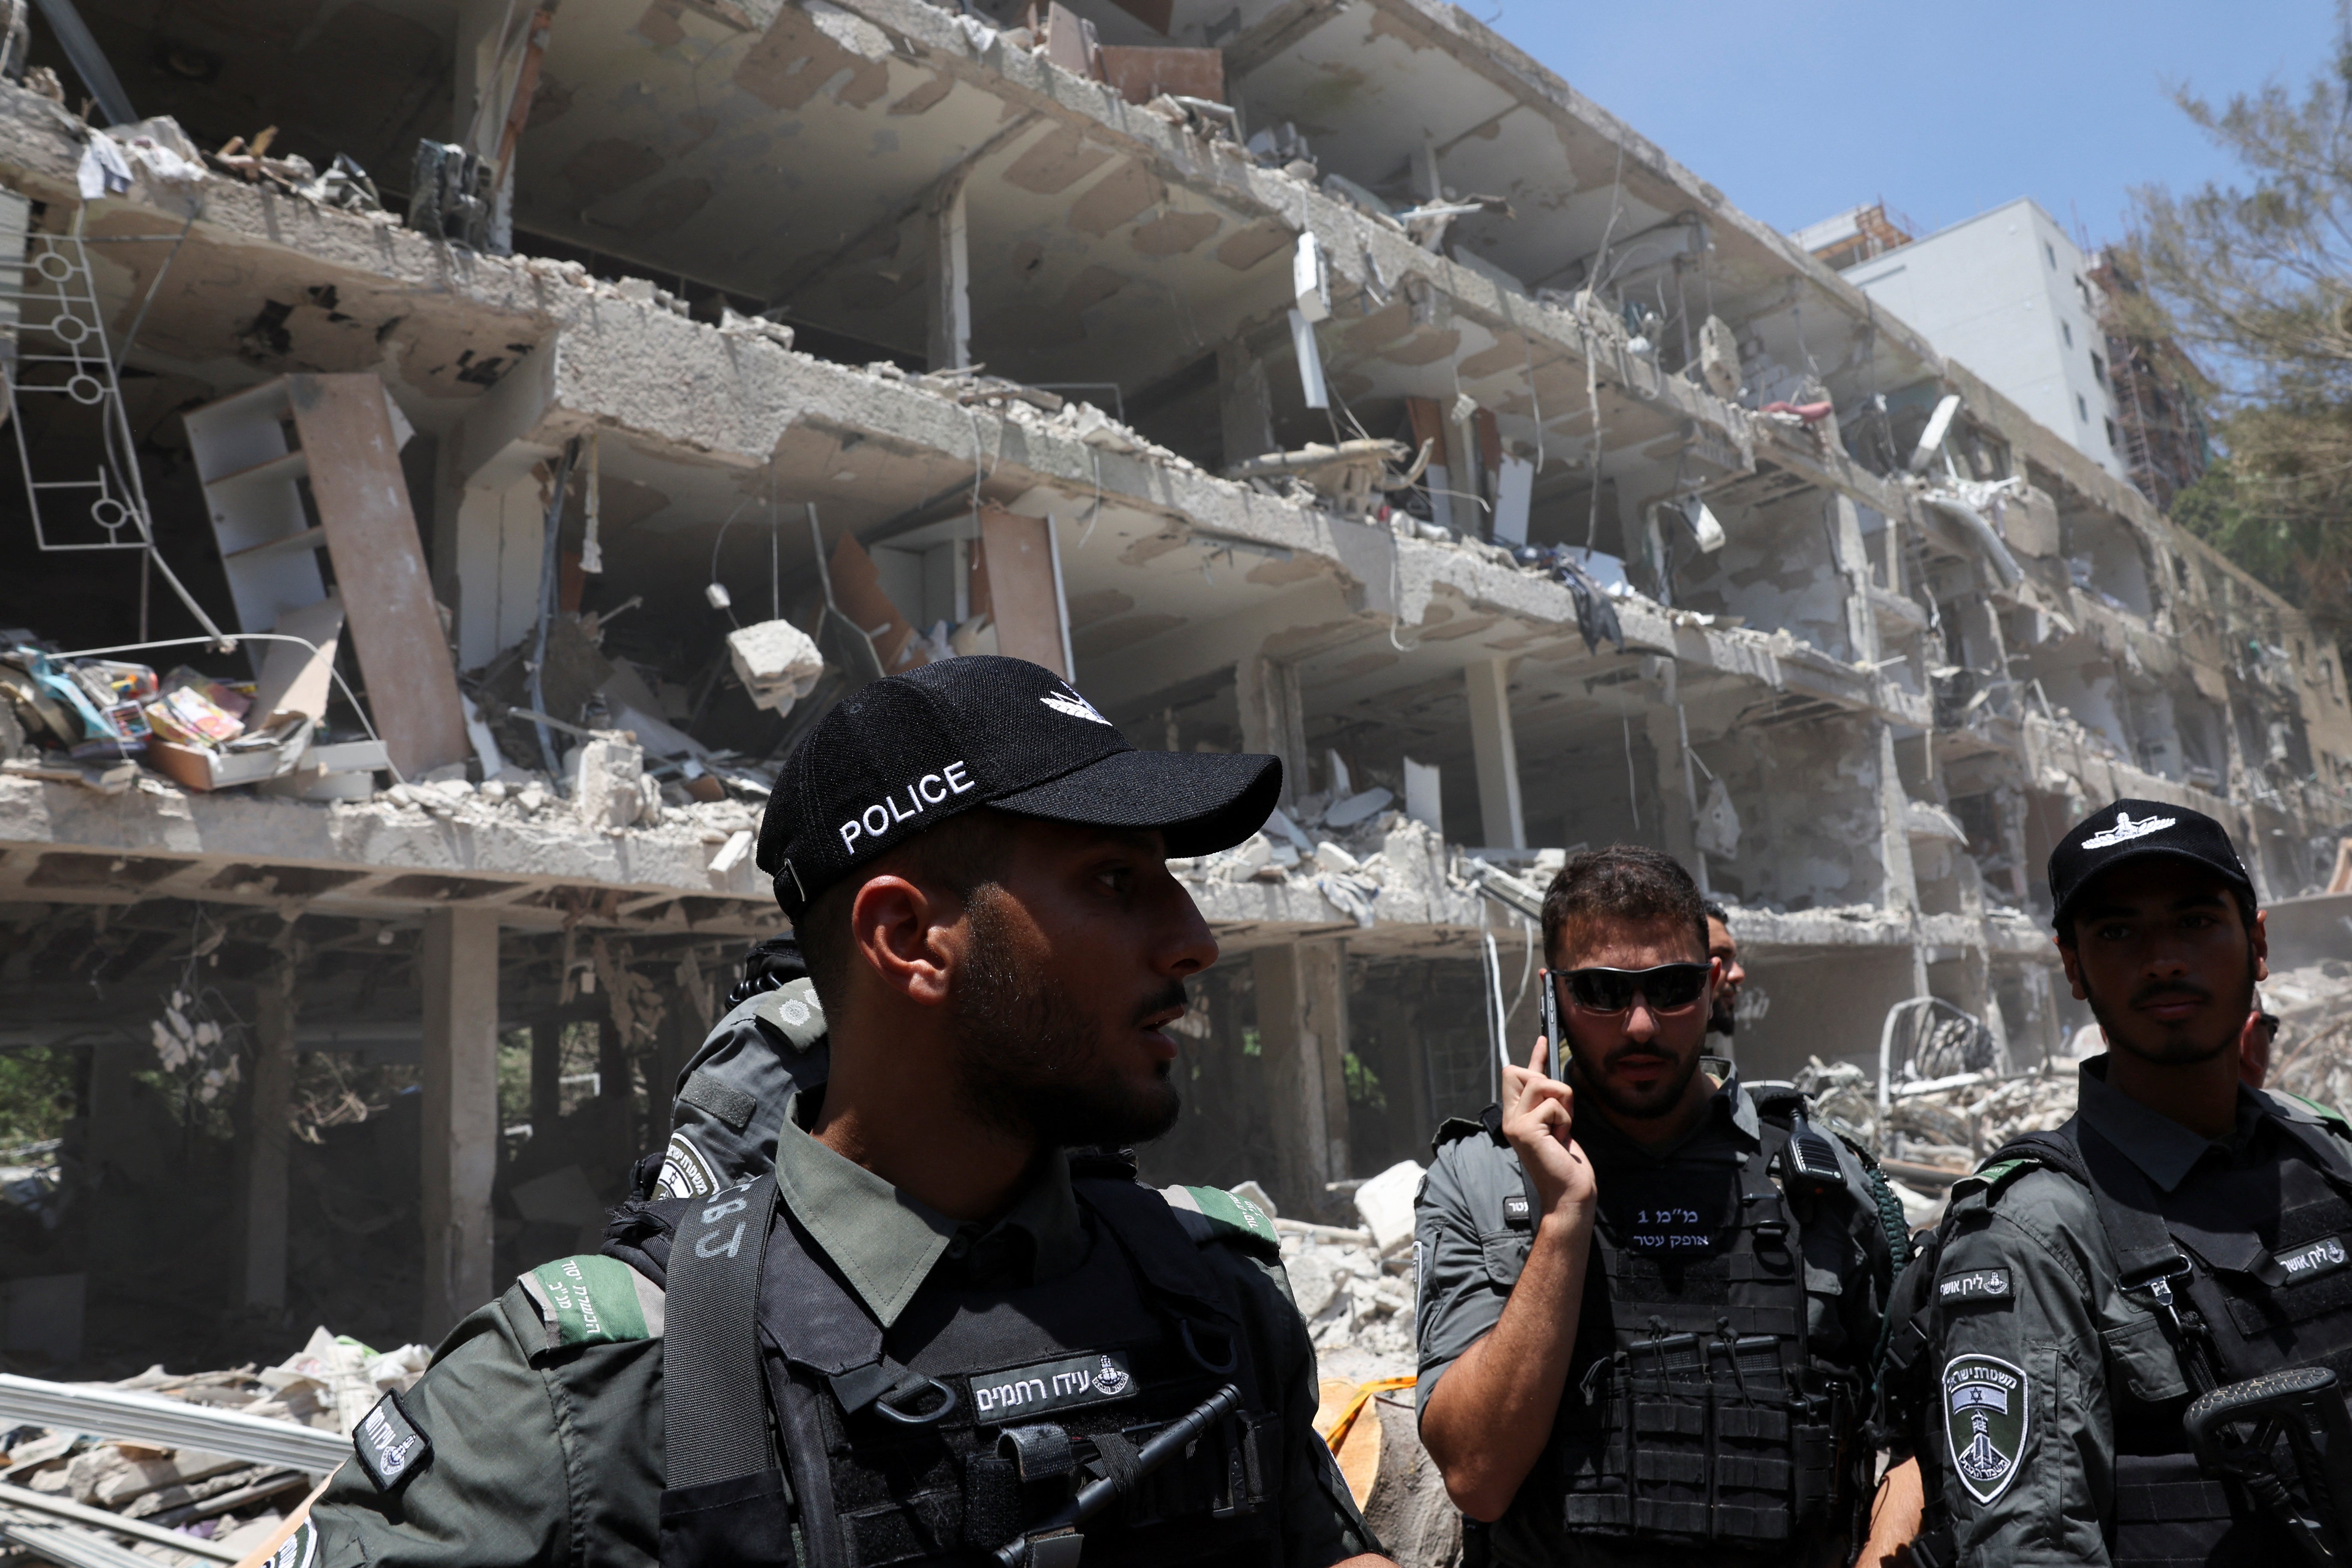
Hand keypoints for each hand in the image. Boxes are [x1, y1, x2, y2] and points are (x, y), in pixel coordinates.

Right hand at [1501, 1038, 1595, 1223]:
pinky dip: (1565, 1120)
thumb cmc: (1566, 1162)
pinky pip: (1552, 1104)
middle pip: (1523, 1072)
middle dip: (1551, 1087)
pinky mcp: (1525, 1129)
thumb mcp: (1558, 1125)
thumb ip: (1551, 1102)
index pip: (1517, 1076)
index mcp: (1516, 1116)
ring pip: (1542, 1085)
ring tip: (1562, 1130)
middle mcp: (1510, 1117)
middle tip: (1560, 1118)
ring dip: (1563, 1105)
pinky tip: (1560, 1139)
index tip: (1544, 1039)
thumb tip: (1551, 1077)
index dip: (1534, 1057)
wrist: (1569, 1192)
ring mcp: (1515, 1123)